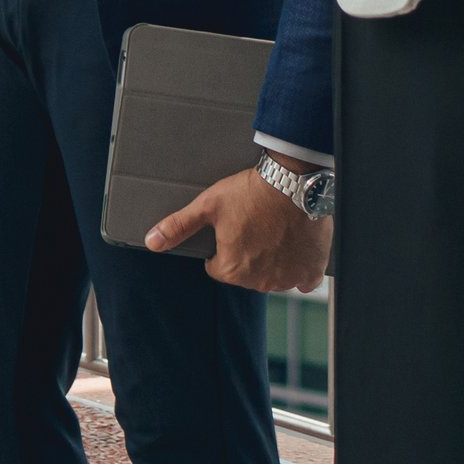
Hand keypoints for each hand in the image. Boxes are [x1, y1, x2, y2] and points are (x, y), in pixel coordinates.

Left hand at [142, 166, 329, 293]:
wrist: (294, 182)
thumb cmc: (250, 192)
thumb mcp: (207, 206)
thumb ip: (178, 226)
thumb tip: (152, 242)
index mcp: (233, 269)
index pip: (217, 269)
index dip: (221, 248)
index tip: (231, 229)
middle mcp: (261, 281)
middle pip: (245, 274)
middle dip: (246, 255)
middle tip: (251, 226)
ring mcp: (289, 278)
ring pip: (273, 277)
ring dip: (271, 262)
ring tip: (272, 232)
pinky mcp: (311, 271)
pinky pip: (303, 281)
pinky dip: (298, 268)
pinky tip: (294, 248)